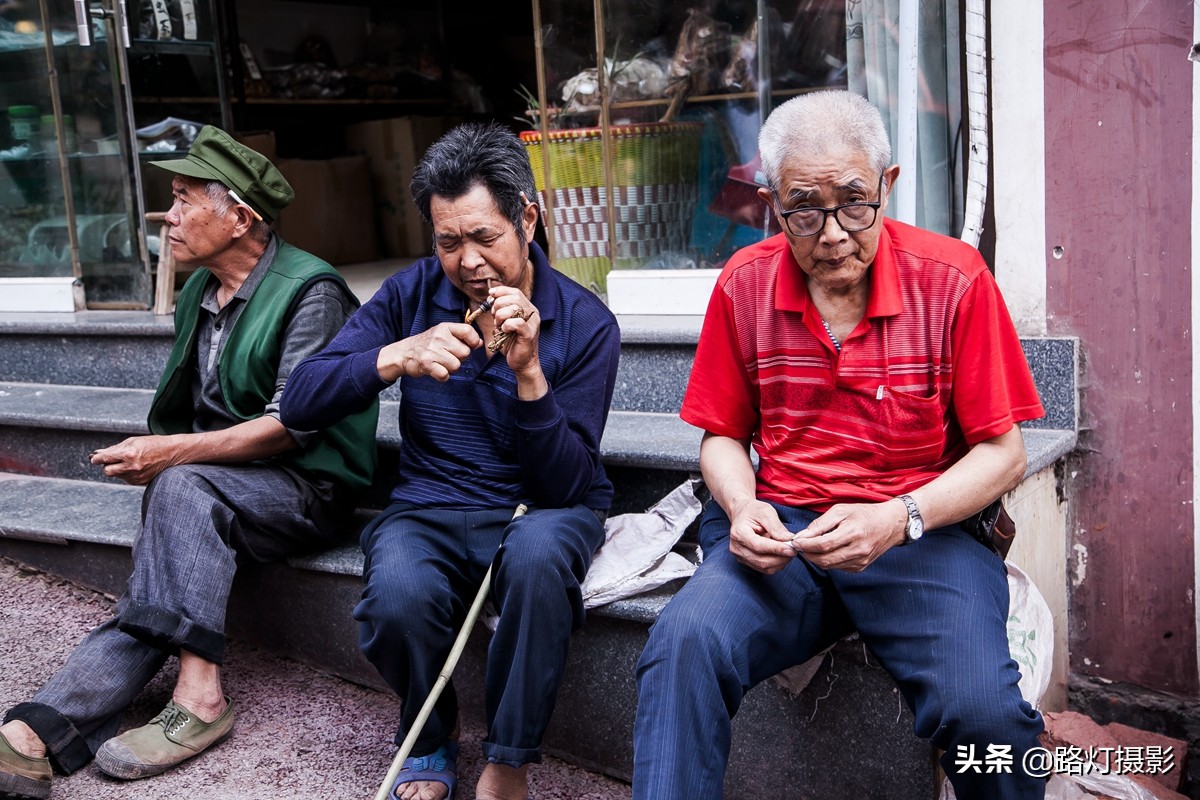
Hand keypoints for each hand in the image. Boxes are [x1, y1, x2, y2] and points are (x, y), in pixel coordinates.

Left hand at [90, 435, 181, 485]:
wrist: (173, 453)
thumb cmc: (153, 444)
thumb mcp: (133, 442)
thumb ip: (114, 448)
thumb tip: (98, 454)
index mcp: (129, 454)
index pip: (105, 459)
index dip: (96, 459)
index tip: (94, 458)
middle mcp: (131, 467)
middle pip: (107, 471)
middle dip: (107, 465)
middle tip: (112, 460)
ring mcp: (136, 476)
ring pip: (117, 475)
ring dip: (118, 469)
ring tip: (130, 461)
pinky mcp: (140, 482)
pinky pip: (126, 479)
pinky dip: (126, 473)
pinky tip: (136, 466)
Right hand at [378, 322, 481, 382]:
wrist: (404, 353)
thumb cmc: (428, 344)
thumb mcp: (444, 335)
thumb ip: (462, 337)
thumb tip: (480, 343)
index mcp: (445, 328)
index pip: (468, 331)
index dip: (473, 341)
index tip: (469, 346)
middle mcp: (439, 337)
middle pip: (465, 352)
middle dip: (460, 358)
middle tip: (448, 357)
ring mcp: (432, 350)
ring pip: (456, 365)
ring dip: (451, 368)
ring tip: (441, 363)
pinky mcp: (426, 364)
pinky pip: (445, 375)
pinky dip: (442, 376)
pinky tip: (436, 370)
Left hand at [486, 285, 539, 374]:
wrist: (522, 362)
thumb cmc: (512, 343)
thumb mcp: (504, 322)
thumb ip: (501, 310)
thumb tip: (491, 297)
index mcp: (528, 309)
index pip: (515, 292)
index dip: (501, 291)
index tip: (490, 295)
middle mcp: (533, 313)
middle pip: (514, 298)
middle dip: (498, 305)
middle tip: (494, 317)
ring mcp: (532, 323)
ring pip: (514, 309)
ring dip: (500, 316)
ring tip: (499, 326)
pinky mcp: (529, 334)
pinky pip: (517, 323)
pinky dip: (506, 326)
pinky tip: (504, 331)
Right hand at [727, 499, 795, 573]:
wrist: (742, 513)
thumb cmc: (753, 511)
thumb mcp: (766, 512)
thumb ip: (776, 527)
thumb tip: (789, 540)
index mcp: (739, 533)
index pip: (759, 546)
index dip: (776, 549)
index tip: (792, 549)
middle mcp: (737, 547)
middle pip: (761, 560)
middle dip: (781, 557)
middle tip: (794, 549)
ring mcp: (740, 556)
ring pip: (764, 567)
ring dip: (780, 562)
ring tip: (789, 551)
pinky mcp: (747, 562)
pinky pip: (764, 569)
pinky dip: (776, 564)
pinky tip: (781, 554)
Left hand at [789, 499, 906, 571]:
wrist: (890, 524)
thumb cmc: (864, 513)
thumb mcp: (841, 510)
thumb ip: (820, 524)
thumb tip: (803, 536)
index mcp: (853, 533)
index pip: (823, 545)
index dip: (806, 545)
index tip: (795, 541)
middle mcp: (858, 550)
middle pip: (824, 559)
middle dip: (807, 554)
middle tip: (799, 545)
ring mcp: (860, 561)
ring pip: (829, 565)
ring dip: (816, 558)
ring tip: (810, 547)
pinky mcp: (860, 567)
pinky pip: (837, 567)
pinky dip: (827, 560)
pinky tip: (826, 550)